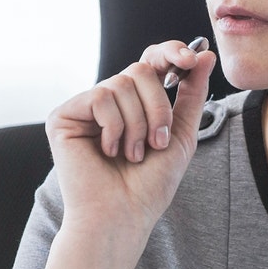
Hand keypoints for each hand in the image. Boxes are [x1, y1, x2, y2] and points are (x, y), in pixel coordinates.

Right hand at [45, 40, 216, 254]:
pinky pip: (100, 97)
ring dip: (137, 124)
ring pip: (121, 83)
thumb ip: (192, 94)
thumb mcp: (181, 134)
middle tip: (157, 142)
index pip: (149, 61)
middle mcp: (106, 102)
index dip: (170, 52)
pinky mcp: (62, 117)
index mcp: (132, 104)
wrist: (122, 216)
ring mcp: (83, 108)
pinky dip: (114, 127)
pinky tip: (108, 152)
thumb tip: (205, 54)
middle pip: (139, 70)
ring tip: (132, 155)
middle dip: (158, 106)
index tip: (193, 58)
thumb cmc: (148, 185)